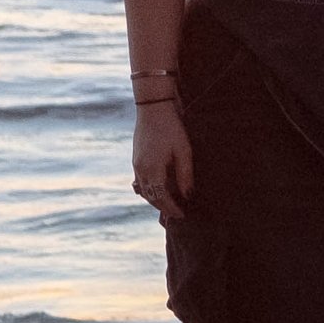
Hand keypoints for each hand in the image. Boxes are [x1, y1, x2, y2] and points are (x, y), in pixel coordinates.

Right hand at [131, 98, 193, 220]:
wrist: (153, 107)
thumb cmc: (171, 127)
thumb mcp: (183, 150)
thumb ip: (185, 175)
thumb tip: (187, 195)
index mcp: (152, 169)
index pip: (161, 198)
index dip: (172, 209)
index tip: (182, 215)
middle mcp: (141, 169)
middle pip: (151, 197)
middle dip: (164, 208)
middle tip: (177, 214)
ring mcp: (136, 164)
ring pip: (145, 191)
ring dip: (156, 200)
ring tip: (170, 205)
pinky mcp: (136, 159)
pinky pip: (142, 181)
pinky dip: (150, 189)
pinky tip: (160, 189)